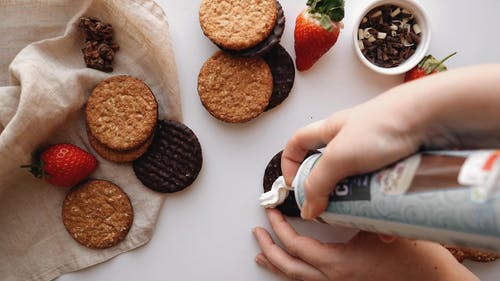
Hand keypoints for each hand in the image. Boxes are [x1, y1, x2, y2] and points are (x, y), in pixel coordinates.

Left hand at [253, 209, 478, 280]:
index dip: (280, 228)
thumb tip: (333, 195)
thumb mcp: (379, 228)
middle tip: (258, 231)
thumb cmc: (412, 259)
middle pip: (288, 266)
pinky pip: (309, 280)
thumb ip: (354, 212)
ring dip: (276, 263)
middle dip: (269, 248)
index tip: (272, 212)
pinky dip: (292, 271)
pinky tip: (289, 266)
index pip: (296, 245)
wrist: (432, 280)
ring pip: (296, 278)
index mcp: (338, 263)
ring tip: (261, 253)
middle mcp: (333, 279)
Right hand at [281, 64, 499, 218]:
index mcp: (331, 131)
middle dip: (329, 191)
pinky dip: (382, 203)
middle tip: (333, 206)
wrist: (431, 118)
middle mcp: (351, 140)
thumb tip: (308, 207)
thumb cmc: (384, 123)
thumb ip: (319, 183)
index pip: (298, 143)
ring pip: (357, 183)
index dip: (290, 164)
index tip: (294, 186)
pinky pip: (382, 189)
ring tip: (364, 211)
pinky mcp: (396, 163)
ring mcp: (375, 152)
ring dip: (358, 201)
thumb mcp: (339, 156)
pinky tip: (387, 211)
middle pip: (329, 169)